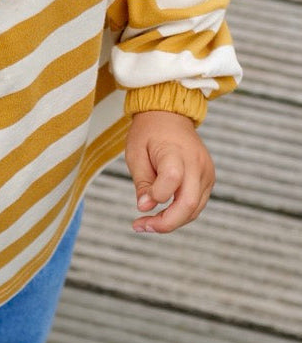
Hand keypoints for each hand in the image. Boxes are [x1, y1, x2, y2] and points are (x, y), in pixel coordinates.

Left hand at [124, 110, 214, 233]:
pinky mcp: (208, 179)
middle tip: (141, 226)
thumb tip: (145, 208)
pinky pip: (197, 204)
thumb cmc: (148, 133)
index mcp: (176, 152)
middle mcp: (196, 164)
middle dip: (165, 223)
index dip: (156, 195)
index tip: (140, 204)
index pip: (172, 179)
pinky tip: (161, 214)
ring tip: (146, 223)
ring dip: (171, 221)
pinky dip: (179, 214)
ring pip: (194, 209)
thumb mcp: (135, 153)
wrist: (170, 116)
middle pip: (188, 203)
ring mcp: (206, 173)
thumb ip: (142, 181)